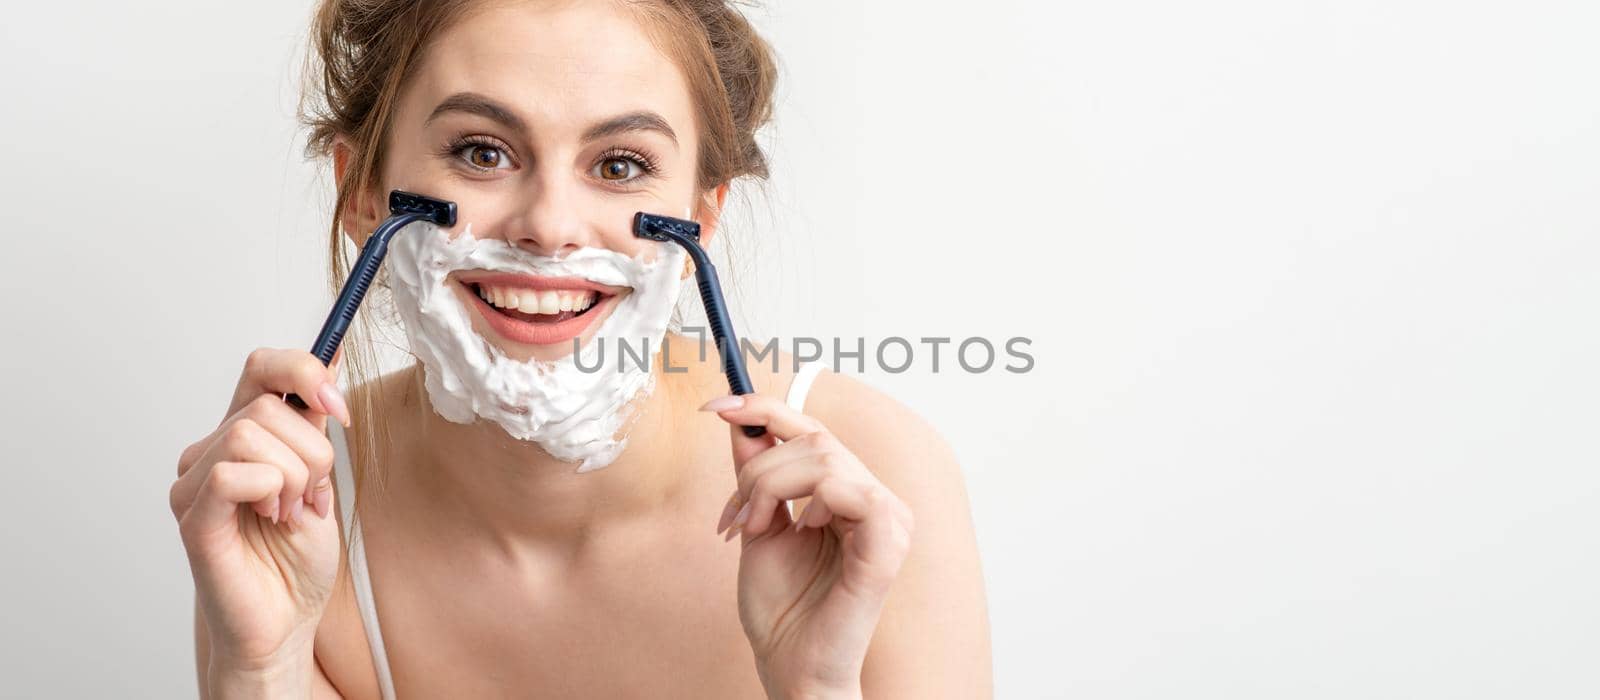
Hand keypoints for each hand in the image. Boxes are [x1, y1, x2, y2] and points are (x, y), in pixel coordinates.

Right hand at [169, 348, 349, 690]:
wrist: (286, 621)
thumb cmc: (298, 558)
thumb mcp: (322, 478)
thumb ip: (316, 424)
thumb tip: (331, 360)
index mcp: (246, 433)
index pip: (263, 366)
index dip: (305, 371)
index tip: (339, 407)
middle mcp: (212, 450)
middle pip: (267, 406)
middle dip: (314, 451)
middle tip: (314, 496)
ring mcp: (195, 482)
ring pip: (251, 434)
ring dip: (295, 476)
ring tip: (292, 513)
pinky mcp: (192, 516)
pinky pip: (229, 473)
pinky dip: (269, 491)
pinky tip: (273, 519)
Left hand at [703, 392, 914, 699]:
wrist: (790, 666)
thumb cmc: (781, 608)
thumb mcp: (758, 525)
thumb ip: (755, 475)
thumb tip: (741, 421)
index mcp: (848, 494)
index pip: (814, 430)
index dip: (765, 408)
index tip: (715, 406)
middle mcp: (875, 499)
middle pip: (814, 439)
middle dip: (757, 469)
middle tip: (735, 516)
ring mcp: (888, 520)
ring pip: (824, 458)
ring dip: (771, 487)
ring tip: (755, 528)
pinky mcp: (888, 543)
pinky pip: (852, 490)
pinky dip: (811, 501)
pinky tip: (799, 528)